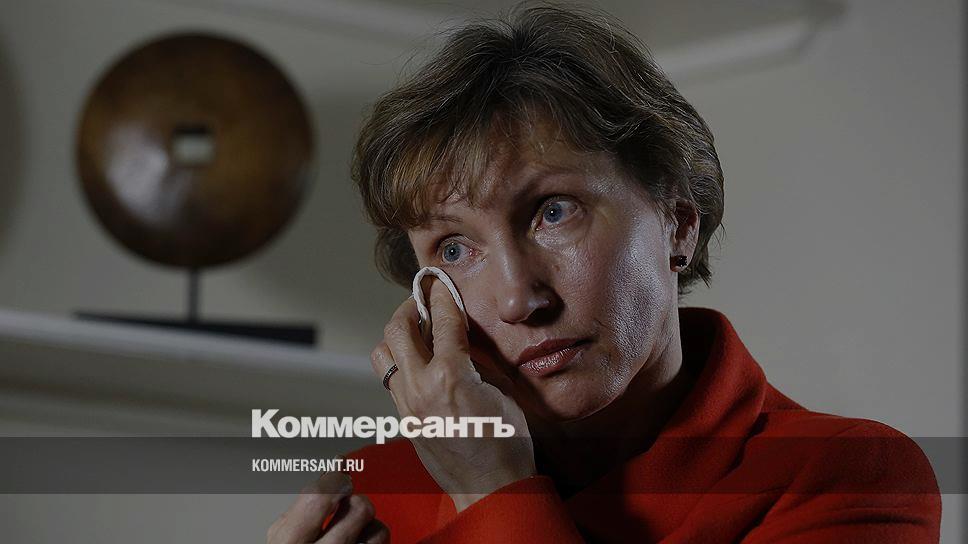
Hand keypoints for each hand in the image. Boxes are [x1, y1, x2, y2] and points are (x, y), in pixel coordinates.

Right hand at [267, 470, 388, 543]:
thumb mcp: (284, 538)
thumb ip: (305, 506)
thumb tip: (336, 466)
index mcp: (289, 543)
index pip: (319, 496)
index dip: (335, 482)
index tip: (339, 482)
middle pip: (359, 508)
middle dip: (357, 504)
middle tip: (347, 513)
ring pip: (380, 530)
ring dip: (372, 529)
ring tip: (355, 538)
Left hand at [371, 277, 535, 511]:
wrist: (491, 490)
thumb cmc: (507, 445)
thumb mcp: (501, 392)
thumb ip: (478, 360)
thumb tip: (464, 337)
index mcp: (450, 377)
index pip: (442, 320)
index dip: (443, 294)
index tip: (442, 281)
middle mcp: (420, 388)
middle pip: (398, 329)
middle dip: (409, 306)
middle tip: (424, 300)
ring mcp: (407, 407)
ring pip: (383, 355)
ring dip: (397, 336)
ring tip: (417, 331)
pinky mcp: (404, 421)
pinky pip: (390, 380)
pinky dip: (401, 363)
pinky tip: (421, 363)